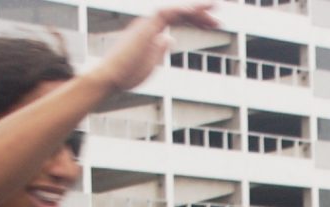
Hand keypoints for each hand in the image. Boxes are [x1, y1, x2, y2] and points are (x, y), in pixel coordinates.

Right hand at [90, 4, 221, 93]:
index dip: (197, 19)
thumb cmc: (126, 74)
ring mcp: (147, 23)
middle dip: (201, 13)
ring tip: (216, 7)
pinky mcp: (146, 27)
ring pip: (176, 8)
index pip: (178, 19)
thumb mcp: (150, 62)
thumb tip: (170, 38)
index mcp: (152, 31)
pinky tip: (197, 10)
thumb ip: (159, 49)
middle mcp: (150, 23)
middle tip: (219, 19)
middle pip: (180, 12)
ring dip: (197, 7)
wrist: (109, 77)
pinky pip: (167, 12)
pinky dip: (183, 10)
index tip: (213, 24)